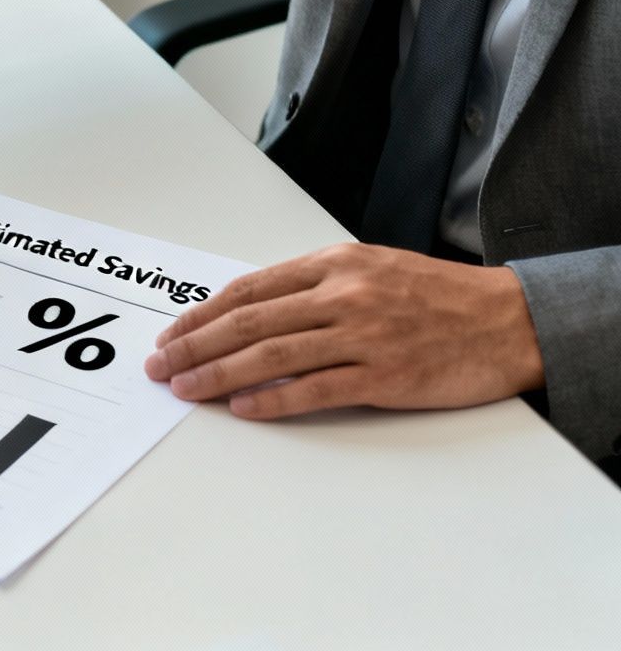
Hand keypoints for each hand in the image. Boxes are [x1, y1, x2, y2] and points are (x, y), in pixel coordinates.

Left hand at [144, 243, 544, 418]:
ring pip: (271, 356)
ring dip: (218, 374)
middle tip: (160, 365)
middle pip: (248, 322)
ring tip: (186, 389)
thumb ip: (314, 285)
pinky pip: (315, 389)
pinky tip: (242, 407)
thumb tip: (251, 311)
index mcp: (334, 264)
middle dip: (194, 345)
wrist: (510, 320)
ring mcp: (363, 335)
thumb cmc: (438, 295)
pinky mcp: (385, 375)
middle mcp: (343, 294)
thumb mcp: (371, 268)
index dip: (202, 314)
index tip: (171, 334)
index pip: (249, 290)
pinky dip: (273, 400)